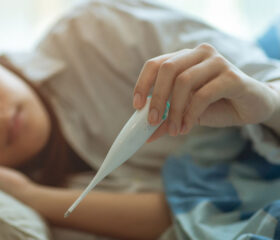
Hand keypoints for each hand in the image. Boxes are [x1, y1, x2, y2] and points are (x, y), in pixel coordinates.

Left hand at [133, 43, 278, 141]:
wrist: (252, 106)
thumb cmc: (216, 105)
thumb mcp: (185, 112)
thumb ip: (166, 119)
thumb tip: (144, 135)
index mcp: (184, 58)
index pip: (155, 64)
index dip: (142, 84)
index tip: (136, 106)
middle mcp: (199, 54)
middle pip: (167, 69)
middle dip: (156, 98)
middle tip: (152, 121)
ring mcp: (217, 62)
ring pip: (184, 81)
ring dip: (174, 111)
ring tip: (174, 130)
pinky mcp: (232, 76)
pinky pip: (203, 94)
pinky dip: (191, 114)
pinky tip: (187, 127)